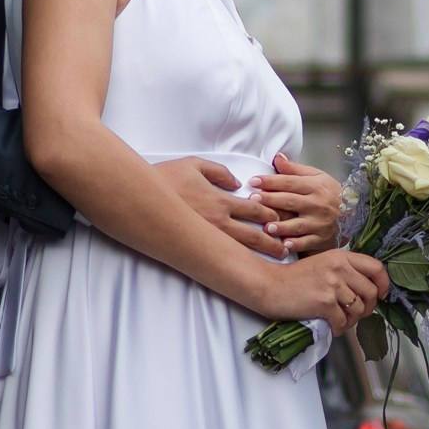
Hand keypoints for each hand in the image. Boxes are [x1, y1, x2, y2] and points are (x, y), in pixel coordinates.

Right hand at [152, 155, 282, 258]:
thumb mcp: (194, 164)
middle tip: (288, 248)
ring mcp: (206, 236)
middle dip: (273, 242)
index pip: (255, 209)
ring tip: (276, 259)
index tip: (283, 220)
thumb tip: (237, 183)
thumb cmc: (166, 178)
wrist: (139, 197)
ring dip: (261, 253)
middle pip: (253, 234)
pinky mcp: (195, 245)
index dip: (272, 214)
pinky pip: (222, 254)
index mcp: (220, 200)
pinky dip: (238, 259)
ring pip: (241, 249)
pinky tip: (246, 265)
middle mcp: (217, 221)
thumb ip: (219, 172)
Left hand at [248, 153, 344, 257]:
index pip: (290, 182)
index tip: (253, 181)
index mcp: (316, 186)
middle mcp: (318, 204)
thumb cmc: (330, 193)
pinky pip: (307, 242)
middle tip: (253, 200)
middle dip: (271, 200)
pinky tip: (284, 245)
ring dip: (282, 226)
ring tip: (267, 227)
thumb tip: (277, 158)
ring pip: (298, 224)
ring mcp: (320, 223)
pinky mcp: (321, 238)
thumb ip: (295, 169)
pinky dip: (297, 244)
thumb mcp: (317, 177)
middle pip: (290, 201)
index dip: (271, 181)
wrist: (354, 214)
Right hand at [251, 247, 389, 335]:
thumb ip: (345, 272)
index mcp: (341, 256)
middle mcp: (339, 267)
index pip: (376, 267)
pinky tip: (331, 326)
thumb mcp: (324, 265)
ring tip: (341, 321)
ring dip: (352, 320)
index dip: (383, 284)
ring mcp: (332, 285)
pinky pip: (343, 321)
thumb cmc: (295, 279)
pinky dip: (339, 328)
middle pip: (371, 292)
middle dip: (367, 308)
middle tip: (355, 314)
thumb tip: (368, 291)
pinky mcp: (324, 302)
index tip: (381, 294)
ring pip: (359, 309)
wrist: (269, 286)